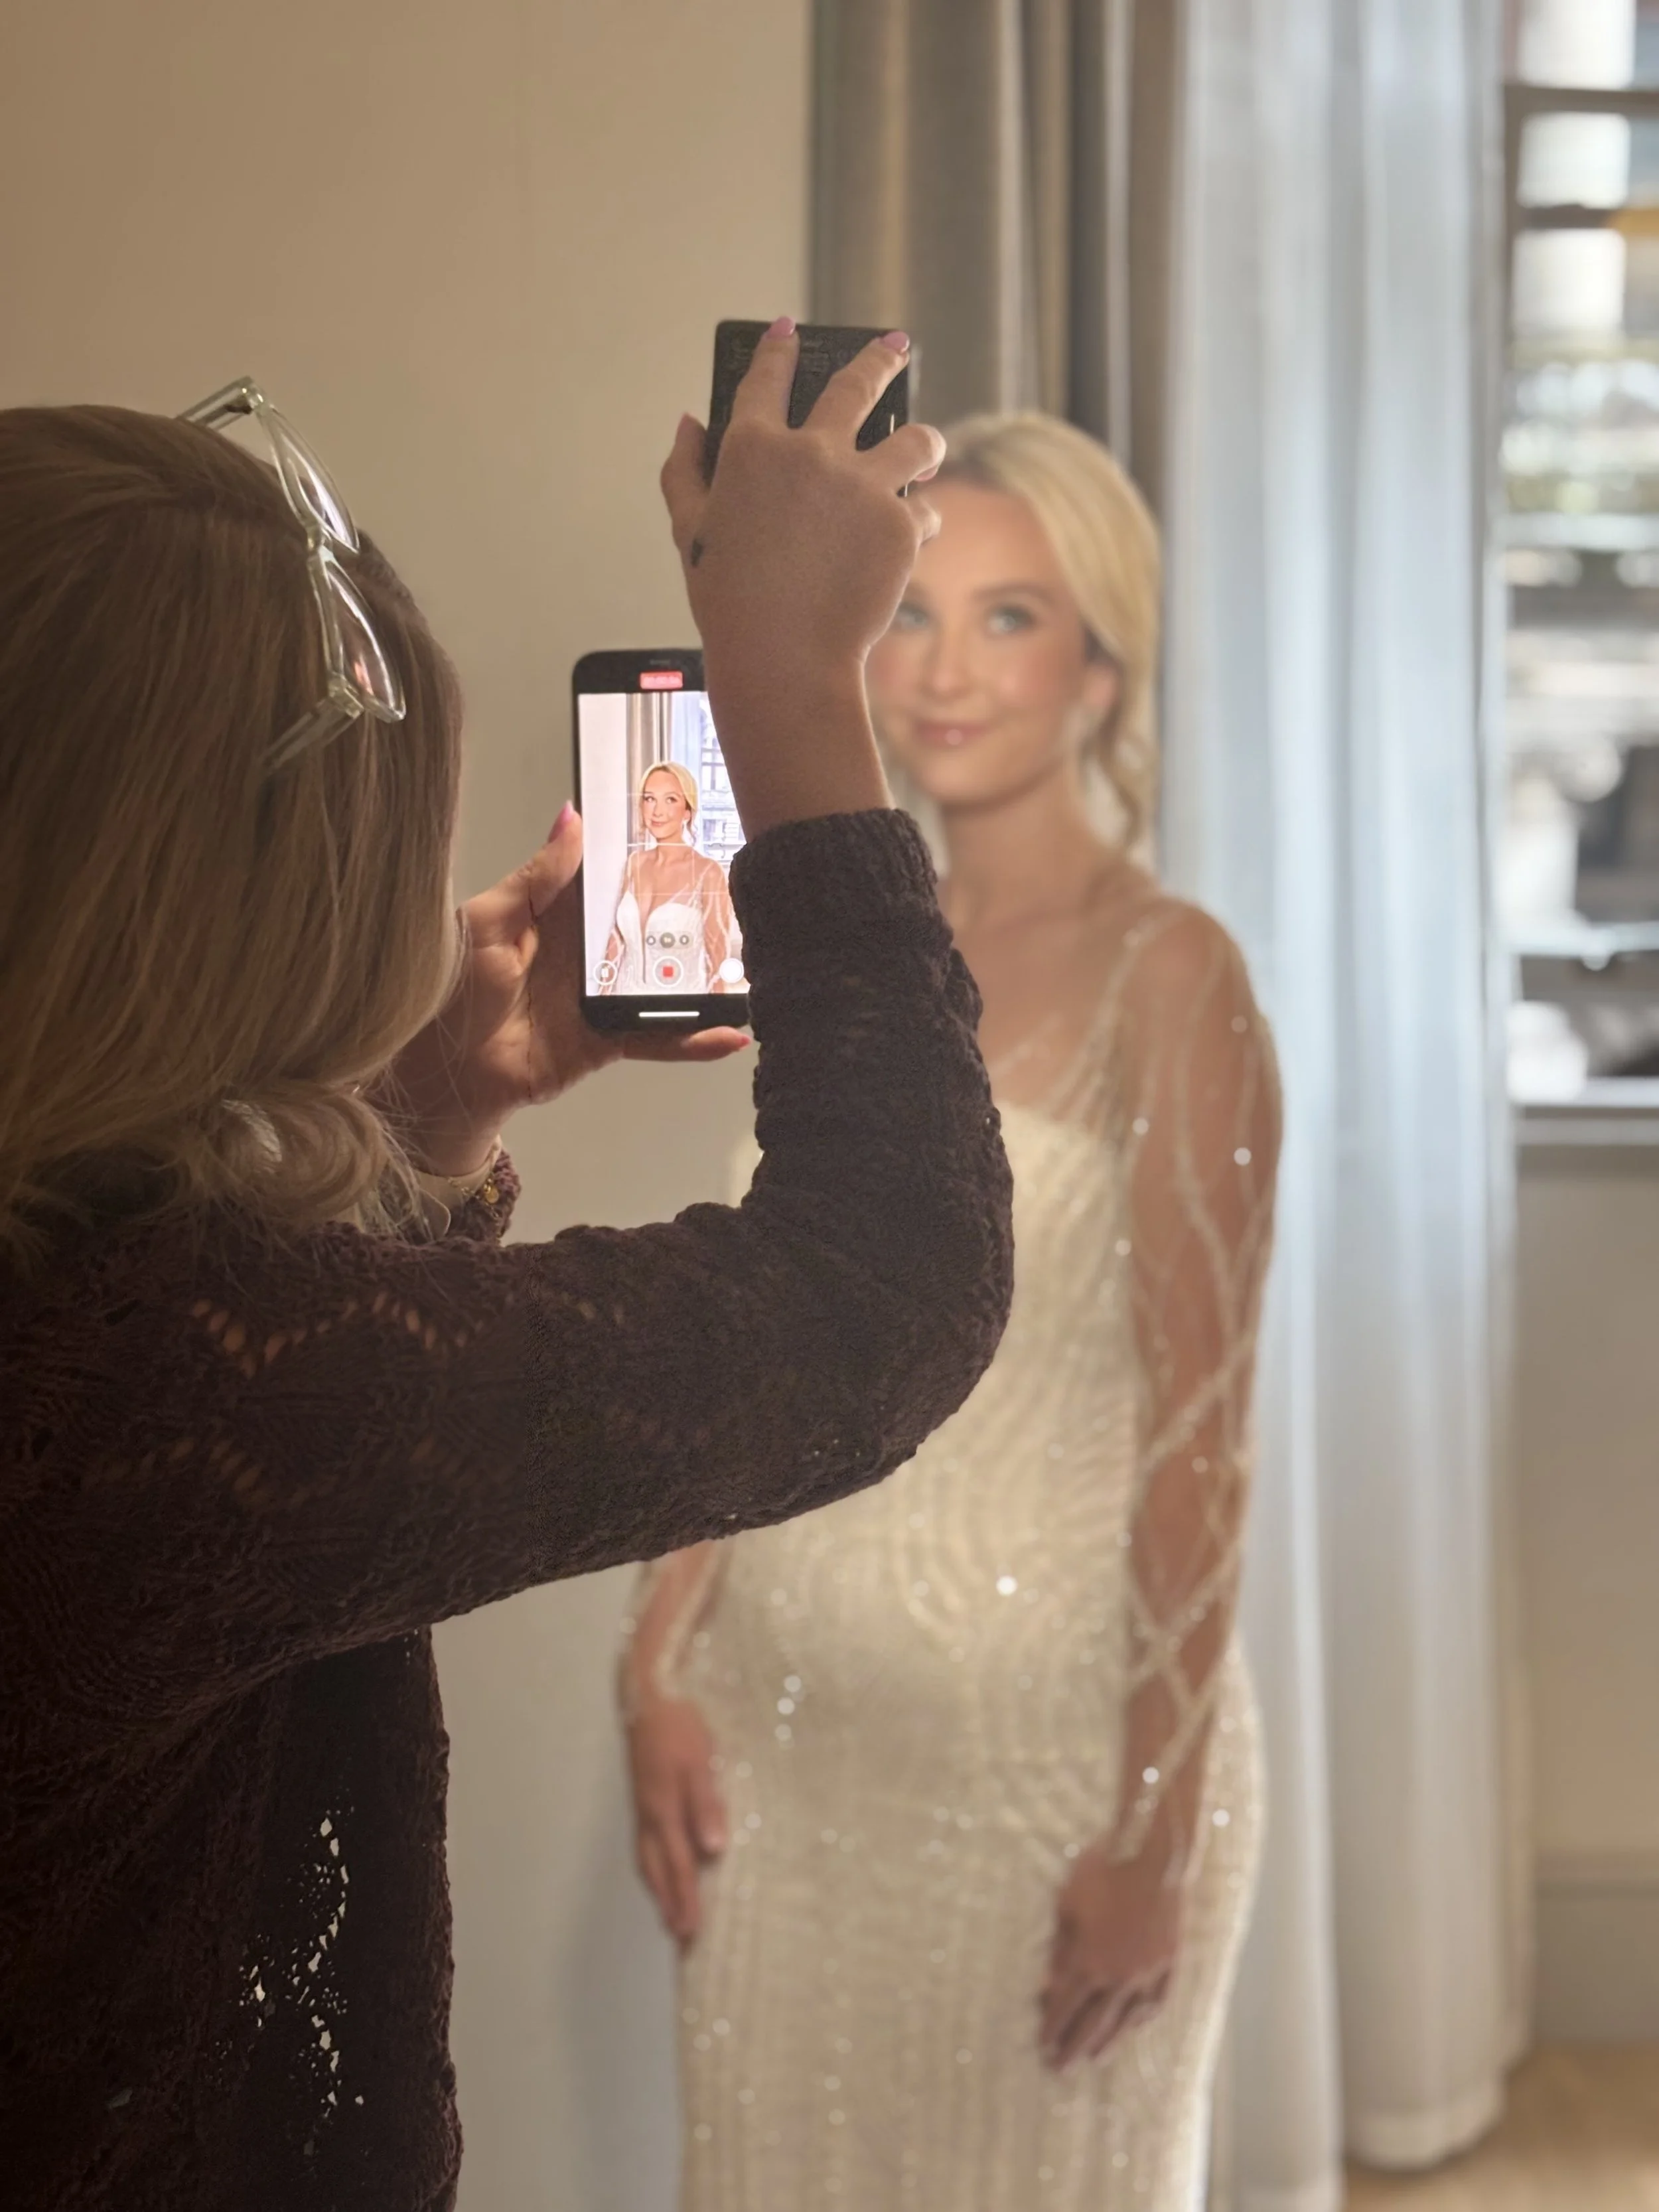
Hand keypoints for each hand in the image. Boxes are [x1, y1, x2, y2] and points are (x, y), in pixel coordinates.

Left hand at [383, 807, 746, 1175]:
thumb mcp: (487, 921)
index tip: (688, 827)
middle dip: (693, 908)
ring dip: (706, 975)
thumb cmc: (453, 992)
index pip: (609, 876)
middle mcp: (587, 951)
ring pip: (664, 980)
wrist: (448, 1073)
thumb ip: (534, 877)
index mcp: (558, 914)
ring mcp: (603, 997)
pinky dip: (693, 1040)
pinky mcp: (610, 1039)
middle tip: (740, 888)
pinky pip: (658, 1037)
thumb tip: (572, 817)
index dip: (645, 853)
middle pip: (648, 924)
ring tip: (751, 963)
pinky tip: (730, 1035)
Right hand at [626, 1693, 727, 1948]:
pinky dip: (654, 1866)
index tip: (692, 1935)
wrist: (648, 1695)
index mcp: (663, 1812)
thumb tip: (713, 1849)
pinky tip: (663, 1866)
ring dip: (660, 1890)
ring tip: (670, 1915)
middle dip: (669, 1906)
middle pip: (657, 1872)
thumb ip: (706, 1804)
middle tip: (681, 1941)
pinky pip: (646, 1844)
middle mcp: (649, 1816)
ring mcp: (643, 1807)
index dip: (686, 1901)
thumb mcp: (699, 1761)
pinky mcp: (645, 1796)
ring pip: (648, 1861)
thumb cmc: (679, 1726)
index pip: (679, 1867)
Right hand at [659, 319, 945, 833]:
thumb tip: (688, 424)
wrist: (782, 657)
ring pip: (915, 439)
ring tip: (926, 446)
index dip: (776, 349)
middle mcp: (811, 453)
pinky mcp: (900, 523)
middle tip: (894, 346)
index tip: (787, 331)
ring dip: (923, 440)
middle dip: (878, 359)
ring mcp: (861, 485)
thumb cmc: (729, 602)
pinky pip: (924, 511)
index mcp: (751, 449)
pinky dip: (920, 522)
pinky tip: (913, 537)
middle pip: (855, 384)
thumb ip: (683, 470)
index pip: (765, 377)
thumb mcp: (689, 532)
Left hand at [1038, 1836, 1181, 2069]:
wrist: (1151, 1854)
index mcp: (1087, 1962)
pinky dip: (1142, 2017)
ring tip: (1094, 2058)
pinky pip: (1155, 2001)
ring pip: (1125, 2020)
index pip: (1065, 2008)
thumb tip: (1047, 1986)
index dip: (1052, 2030)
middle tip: (1060, 2069)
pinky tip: (1133, 2025)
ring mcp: (1147, 1972)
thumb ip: (1058, 1950)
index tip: (1041, 2048)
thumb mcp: (1066, 1905)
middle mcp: (1118, 1976)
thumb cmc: (1101, 1872)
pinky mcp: (1169, 1962)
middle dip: (1073, 2047)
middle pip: (1093, 2023)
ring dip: (1108, 2041)